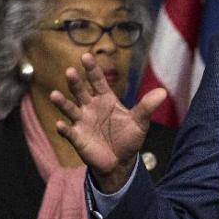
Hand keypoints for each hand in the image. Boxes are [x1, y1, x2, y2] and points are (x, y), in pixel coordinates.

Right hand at [50, 53, 166, 192]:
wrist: (121, 162)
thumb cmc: (128, 138)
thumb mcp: (140, 122)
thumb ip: (147, 107)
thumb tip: (163, 92)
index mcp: (106, 99)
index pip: (98, 81)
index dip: (92, 69)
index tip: (86, 56)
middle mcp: (90, 107)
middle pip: (80, 91)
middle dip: (75, 82)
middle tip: (71, 71)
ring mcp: (82, 122)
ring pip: (70, 109)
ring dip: (62, 103)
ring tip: (54, 95)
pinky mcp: (78, 137)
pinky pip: (69, 132)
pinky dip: (64, 128)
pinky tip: (60, 124)